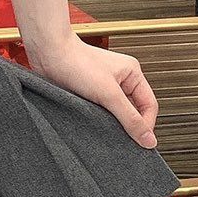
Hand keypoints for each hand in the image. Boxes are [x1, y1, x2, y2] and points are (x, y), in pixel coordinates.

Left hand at [25, 35, 159, 148]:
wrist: (48, 54)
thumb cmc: (77, 62)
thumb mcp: (108, 94)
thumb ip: (129, 118)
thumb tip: (148, 139)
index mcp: (132, 73)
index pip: (149, 105)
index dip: (146, 125)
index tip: (139, 142)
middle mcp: (120, 79)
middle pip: (134, 110)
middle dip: (129, 125)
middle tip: (123, 141)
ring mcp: (104, 86)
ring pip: (116, 113)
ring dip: (112, 123)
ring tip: (105, 131)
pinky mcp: (88, 93)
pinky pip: (100, 112)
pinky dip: (99, 120)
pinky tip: (93, 125)